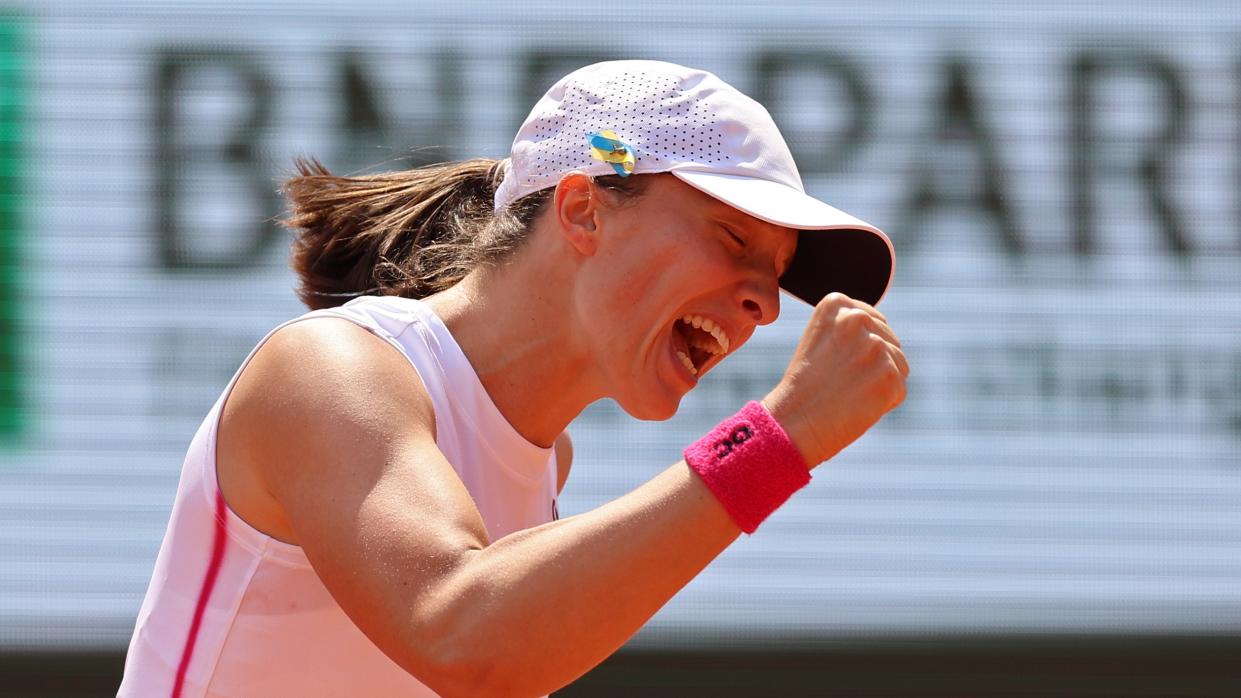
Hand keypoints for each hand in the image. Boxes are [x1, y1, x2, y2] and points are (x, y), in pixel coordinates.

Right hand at [761, 293, 908, 467]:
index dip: (858, 349)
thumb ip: (852, 329)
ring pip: (898, 364)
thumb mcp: (821, 341)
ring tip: (847, 394)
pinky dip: (883, 403)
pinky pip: (899, 389)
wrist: (793, 422)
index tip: (834, 363)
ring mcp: (875, 346)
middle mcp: (856, 318)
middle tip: (839, 382)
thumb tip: (887, 337)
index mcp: (835, 304)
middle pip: (889, 341)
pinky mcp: (889, 374)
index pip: (873, 321)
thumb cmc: (805, 387)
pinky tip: (857, 406)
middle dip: (872, 365)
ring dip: (879, 383)